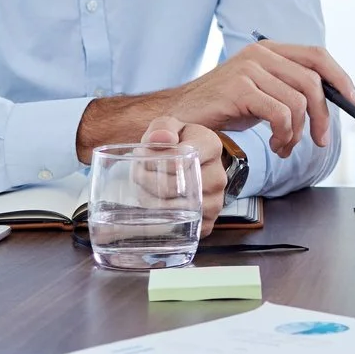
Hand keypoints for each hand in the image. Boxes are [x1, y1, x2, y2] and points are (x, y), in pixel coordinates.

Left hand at [140, 116, 227, 232]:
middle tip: (136, 174)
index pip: (178, 159)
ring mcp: (215, 201)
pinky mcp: (209, 221)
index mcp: (211, 146)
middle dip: (146, 182)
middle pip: (172, 187)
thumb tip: (161, 139)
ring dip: (151, 202)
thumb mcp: (170, 126)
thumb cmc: (178, 143)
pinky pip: (183, 227)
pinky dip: (164, 221)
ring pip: (176, 209)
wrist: (194, 161)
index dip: (153, 161)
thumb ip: (163, 127)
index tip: (140, 157)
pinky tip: (156, 208)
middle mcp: (218, 176)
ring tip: (143, 190)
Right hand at [172, 41, 354, 158]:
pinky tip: (275, 146)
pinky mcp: (239, 88)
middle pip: (312, 82)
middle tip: (319, 141)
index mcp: (269, 50)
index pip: (317, 55)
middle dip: (323, 116)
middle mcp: (260, 54)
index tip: (354, 100)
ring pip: (298, 102)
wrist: (181, 118)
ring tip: (285, 146)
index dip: (340, 77)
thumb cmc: (224, 108)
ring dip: (297, 133)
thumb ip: (290, 90)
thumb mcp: (263, 93)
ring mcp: (249, 69)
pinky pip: (281, 114)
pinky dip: (284, 135)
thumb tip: (331, 101)